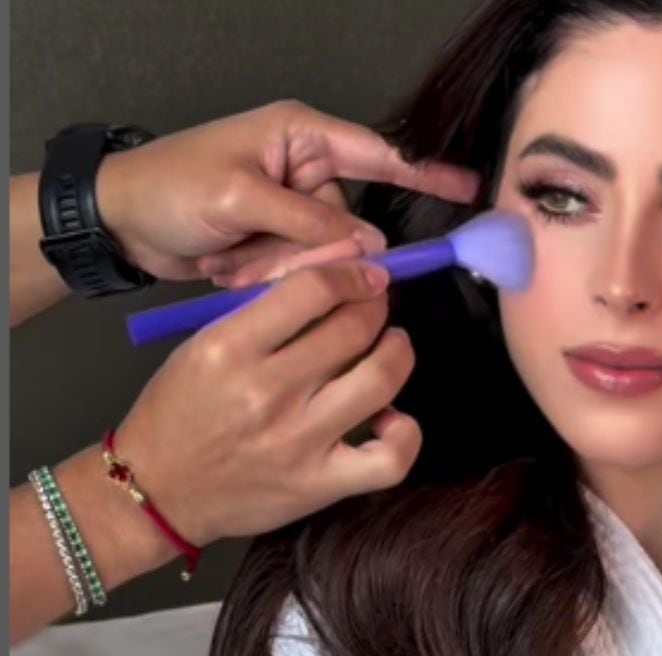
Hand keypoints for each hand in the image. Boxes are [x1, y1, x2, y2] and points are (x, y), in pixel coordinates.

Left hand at [95, 100, 476, 286]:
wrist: (116, 221)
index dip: (426, 173)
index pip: (380, 154)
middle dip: (311, 251)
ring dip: (281, 268)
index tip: (470, 188)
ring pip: (326, 256)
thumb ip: (309, 221)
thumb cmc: (170, 187)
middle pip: (350, 223)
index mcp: (302, 137)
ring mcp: (292, 210)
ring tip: (231, 258)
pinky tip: (229, 266)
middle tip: (263, 257)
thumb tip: (369, 246)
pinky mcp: (278, 243)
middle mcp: (305, 170)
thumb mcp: (239, 196)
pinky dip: (266, 277)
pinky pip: (299, 272)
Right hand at [108, 259, 420, 545]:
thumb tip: (335, 281)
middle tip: (375, 306)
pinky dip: (404, 434)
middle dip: (376, 306)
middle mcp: (267, 393)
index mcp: (230, 348)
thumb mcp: (204, 344)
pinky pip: (389, 459)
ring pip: (382, 380)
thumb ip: (265, 314)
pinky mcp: (318, 484)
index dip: (353, 274)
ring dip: (398, 352)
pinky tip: (390, 417)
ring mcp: (298, 441)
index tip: (364, 276)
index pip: (314, 289)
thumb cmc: (180, 412)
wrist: (154, 491)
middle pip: (354, 328)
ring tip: (390, 346)